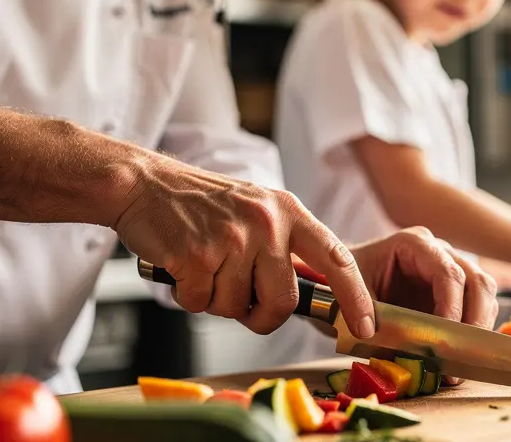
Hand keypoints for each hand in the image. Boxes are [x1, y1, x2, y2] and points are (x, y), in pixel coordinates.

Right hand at [112, 155, 374, 337]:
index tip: (366, 325)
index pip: (337, 259)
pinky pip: (200, 302)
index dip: (356, 297)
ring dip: (216, 299)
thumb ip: (284, 247)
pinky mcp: (197, 254)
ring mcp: (232, 238)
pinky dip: (188, 294)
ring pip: (236, 307)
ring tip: (203, 265)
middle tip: (238, 298)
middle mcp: (267, 223)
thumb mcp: (257, 210)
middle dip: (261, 314)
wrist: (144, 183)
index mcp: (288, 211)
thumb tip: (299, 299)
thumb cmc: (200, 204)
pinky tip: (181, 264)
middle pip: (283, 301)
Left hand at [350, 227, 498, 384]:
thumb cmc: (343, 278)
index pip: (448, 273)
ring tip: (458, 363)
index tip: (444, 341)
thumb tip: (378, 336)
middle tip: (460, 357)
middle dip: (474, 322)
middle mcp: (438, 251)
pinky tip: (456, 356)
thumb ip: (363, 309)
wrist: (338, 278)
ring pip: (484, 295)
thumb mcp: (345, 289)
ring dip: (478, 329)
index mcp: (413, 243)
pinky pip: (478, 309)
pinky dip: (472, 333)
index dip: (452, 307)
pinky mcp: (454, 292)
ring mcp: (451, 269)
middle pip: (477, 281)